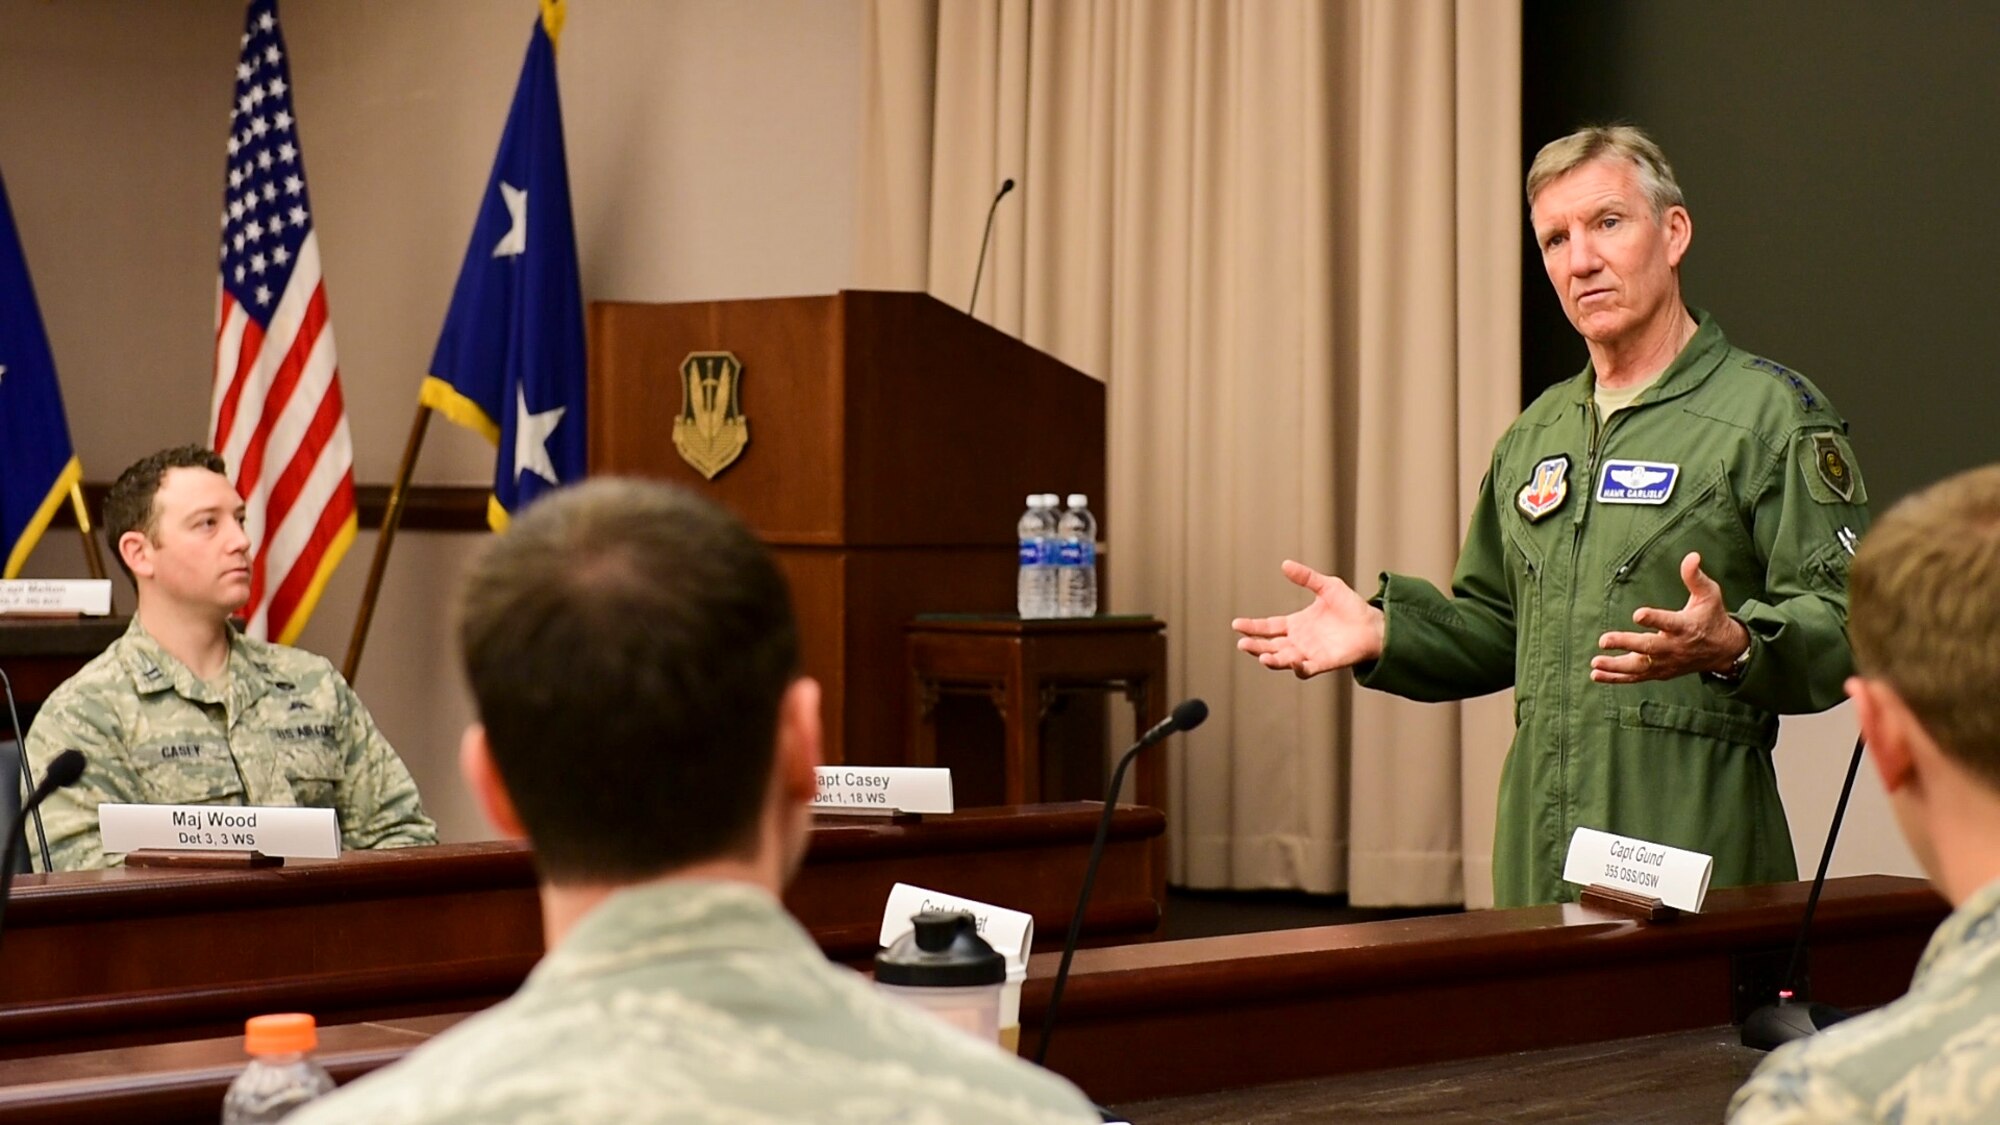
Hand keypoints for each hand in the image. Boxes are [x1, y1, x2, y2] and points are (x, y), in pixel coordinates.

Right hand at [1232, 560, 1386, 678]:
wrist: (1375, 625)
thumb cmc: (1352, 607)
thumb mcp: (1327, 586)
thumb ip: (1306, 577)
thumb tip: (1285, 564)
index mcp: (1296, 624)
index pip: (1268, 627)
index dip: (1252, 627)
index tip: (1236, 625)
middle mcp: (1299, 641)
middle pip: (1270, 646)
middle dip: (1255, 646)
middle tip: (1243, 643)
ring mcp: (1309, 654)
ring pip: (1283, 660)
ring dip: (1271, 660)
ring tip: (1262, 656)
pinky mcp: (1323, 663)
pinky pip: (1306, 669)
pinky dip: (1298, 667)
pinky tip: (1292, 661)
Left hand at [1592, 552, 1750, 683]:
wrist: (1723, 650)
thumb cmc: (1711, 617)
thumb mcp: (1709, 594)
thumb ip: (1696, 577)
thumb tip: (1692, 555)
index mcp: (1686, 626)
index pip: (1669, 622)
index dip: (1654, 619)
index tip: (1637, 614)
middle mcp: (1675, 647)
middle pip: (1649, 647)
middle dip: (1626, 644)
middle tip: (1603, 640)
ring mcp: (1666, 662)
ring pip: (1640, 667)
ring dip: (1616, 666)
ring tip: (1595, 662)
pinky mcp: (1660, 672)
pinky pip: (1636, 677)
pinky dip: (1616, 678)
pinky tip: (1596, 674)